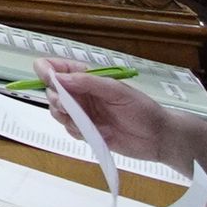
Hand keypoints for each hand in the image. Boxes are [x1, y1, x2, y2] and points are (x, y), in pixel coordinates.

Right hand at [50, 70, 190, 168]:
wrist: (159, 138)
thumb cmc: (142, 109)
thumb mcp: (117, 91)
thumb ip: (88, 83)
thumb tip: (58, 78)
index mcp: (88, 78)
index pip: (57, 68)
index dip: (47, 71)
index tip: (48, 79)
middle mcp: (82, 94)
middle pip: (52, 92)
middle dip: (56, 99)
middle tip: (70, 107)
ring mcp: (83, 114)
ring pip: (57, 112)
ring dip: (64, 117)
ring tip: (83, 123)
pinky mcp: (87, 132)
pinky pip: (69, 130)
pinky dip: (75, 132)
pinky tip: (91, 133)